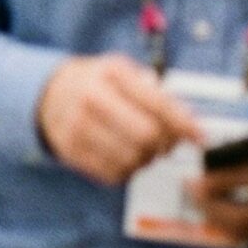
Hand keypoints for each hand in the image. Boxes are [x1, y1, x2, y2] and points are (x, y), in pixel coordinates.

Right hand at [36, 54, 204, 185]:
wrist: (48, 93)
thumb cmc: (98, 84)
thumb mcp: (125, 74)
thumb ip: (159, 96)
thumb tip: (192, 128)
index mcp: (110, 73)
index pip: (158, 104)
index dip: (185, 124)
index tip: (199, 137)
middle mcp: (91, 97)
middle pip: (147, 136)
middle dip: (164, 144)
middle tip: (164, 143)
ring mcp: (77, 125)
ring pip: (132, 159)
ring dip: (146, 159)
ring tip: (141, 148)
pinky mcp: (69, 149)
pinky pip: (113, 174)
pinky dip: (127, 170)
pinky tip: (122, 155)